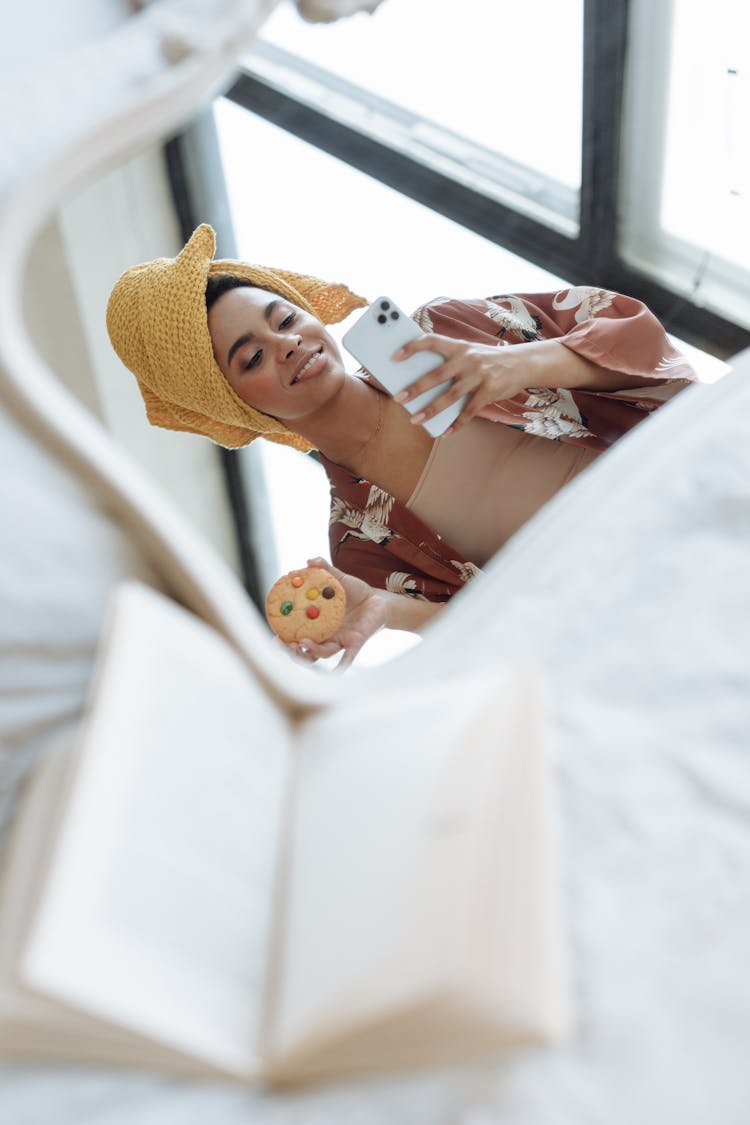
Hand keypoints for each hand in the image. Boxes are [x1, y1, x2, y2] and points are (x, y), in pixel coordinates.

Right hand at [290, 558, 387, 670]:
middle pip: (305, 650)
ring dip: (311, 651)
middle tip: (283, 645)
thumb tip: (309, 560)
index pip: (296, 632)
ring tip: (302, 644)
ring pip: (322, 653)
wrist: (379, 600)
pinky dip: (342, 666)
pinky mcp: (355, 643)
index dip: (284, 636)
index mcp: (317, 623)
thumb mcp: (339, 579)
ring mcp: (340, 641)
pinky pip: (348, 658)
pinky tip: (336, 674)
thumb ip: (325, 570)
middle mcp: (326, 636)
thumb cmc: (356, 592)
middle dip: (292, 650)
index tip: (273, 634)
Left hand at [393, 333, 535, 433]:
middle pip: (437, 375)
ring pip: (450, 396)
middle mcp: (467, 359)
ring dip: (431, 410)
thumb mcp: (469, 353)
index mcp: (458, 346)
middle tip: (399, 399)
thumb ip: (448, 363)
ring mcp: (479, 375)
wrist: (522, 363)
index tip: (395, 356)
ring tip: (416, 420)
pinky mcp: (490, 390)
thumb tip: (420, 382)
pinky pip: (469, 411)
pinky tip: (446, 433)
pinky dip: (457, 424)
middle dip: (416, 388)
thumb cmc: (487, 361)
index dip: (412, 347)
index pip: (431, 341)